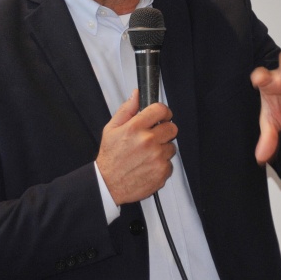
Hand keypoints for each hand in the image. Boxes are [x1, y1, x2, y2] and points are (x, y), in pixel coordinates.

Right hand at [96, 90, 177, 204]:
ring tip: (147, 154)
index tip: (162, 116)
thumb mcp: (111, 129)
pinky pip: (170, 163)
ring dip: (163, 149)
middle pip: (172, 128)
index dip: (163, 112)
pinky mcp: (162, 172)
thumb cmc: (110, 158)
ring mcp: (157, 157)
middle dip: (165, 130)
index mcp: (135, 128)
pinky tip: (148, 165)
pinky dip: (161, 165)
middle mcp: (148, 141)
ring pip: (171, 147)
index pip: (160, 110)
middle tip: (154, 137)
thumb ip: (126, 110)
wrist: (108, 184)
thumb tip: (136, 95)